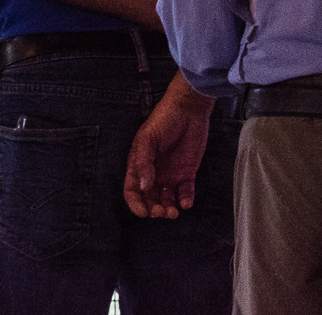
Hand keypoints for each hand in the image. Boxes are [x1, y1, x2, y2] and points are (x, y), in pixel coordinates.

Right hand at [123, 71, 214, 219]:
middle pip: (149, 198)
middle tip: (161, 212)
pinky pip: (185, 192)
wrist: (189, 110)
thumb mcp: (148, 138)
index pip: (132, 189)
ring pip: (166, 199)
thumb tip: (143, 186)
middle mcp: (153, 172)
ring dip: (169, 208)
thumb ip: (143, 161)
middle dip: (154, 209)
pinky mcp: (187, 173)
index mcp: (139, 164)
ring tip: (174, 211)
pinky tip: (186, 202)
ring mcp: (170, 174)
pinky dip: (185, 200)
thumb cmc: (163, 119)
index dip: (135, 203)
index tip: (143, 212)